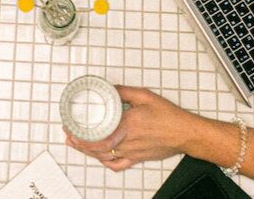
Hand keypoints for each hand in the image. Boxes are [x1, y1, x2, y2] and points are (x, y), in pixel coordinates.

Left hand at [65, 86, 217, 171]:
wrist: (185, 133)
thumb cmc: (169, 117)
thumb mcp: (145, 96)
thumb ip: (124, 91)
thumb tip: (110, 88)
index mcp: (126, 126)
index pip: (96, 136)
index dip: (79, 134)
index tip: (70, 127)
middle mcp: (126, 142)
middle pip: (96, 148)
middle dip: (79, 143)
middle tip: (69, 135)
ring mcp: (131, 153)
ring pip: (104, 157)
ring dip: (88, 152)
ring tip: (78, 145)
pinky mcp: (137, 158)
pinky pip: (117, 165)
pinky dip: (105, 162)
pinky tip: (100, 157)